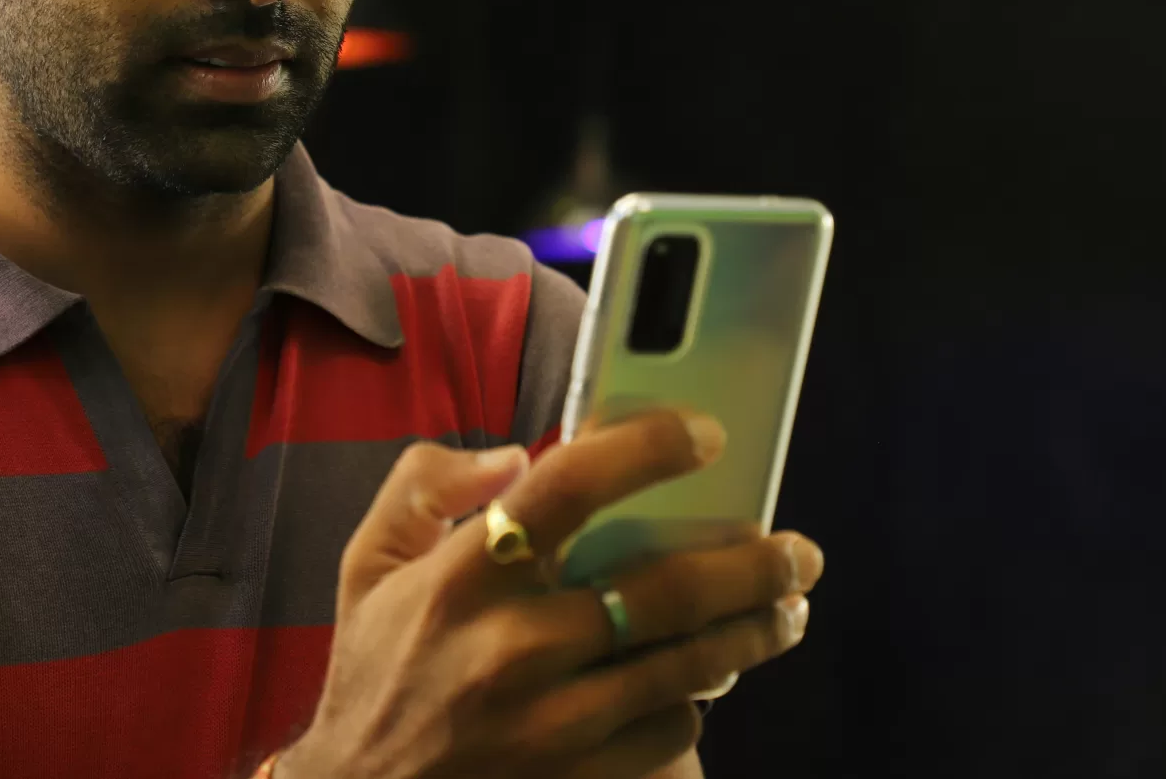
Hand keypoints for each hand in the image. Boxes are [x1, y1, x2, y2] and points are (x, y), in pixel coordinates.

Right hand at [277, 411, 822, 778]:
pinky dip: (696, 700)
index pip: (568, 489)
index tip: (705, 434)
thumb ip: (424, 485)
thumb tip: (513, 456)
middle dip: (750, 561)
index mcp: (461, 579)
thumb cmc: (375, 671)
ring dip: (754, 630)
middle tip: (797, 548)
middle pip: (662, 588)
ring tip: (788, 607)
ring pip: (688, 665)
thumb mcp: (368, 562)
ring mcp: (551, 723)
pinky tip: (708, 678)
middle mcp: (512, 648)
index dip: (646, 450)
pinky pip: (668, 731)